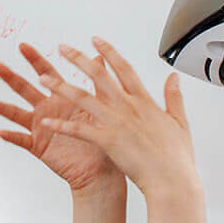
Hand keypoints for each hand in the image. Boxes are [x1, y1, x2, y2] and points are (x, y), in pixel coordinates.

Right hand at [0, 43, 119, 193]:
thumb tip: (98, 56)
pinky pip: (21, 141)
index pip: (46, 74)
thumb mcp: (102, 105)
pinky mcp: (38, 146)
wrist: (102, 168)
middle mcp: (48, 110)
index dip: (34, 60)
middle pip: (25, 90)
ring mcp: (41, 128)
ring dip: (1, 107)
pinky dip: (11, 137)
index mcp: (62, 98)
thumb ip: (97, 81)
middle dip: (10, 77)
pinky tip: (1, 132)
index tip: (24, 46)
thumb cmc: (102, 137)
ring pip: (17, 114)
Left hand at [36, 37, 199, 197]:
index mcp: (145, 103)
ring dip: (61, 87)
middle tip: (62, 48)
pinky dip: (61, 126)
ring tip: (43, 78)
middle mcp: (129, 108)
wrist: (173, 181)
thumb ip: (174, 97)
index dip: (109, 53)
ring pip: (83, 98)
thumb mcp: (180, 122)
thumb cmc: (177, 158)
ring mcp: (117, 123)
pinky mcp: (108, 141)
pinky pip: (79, 130)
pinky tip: (46, 122)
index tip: (96, 40)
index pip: (124, 69)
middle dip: (79, 59)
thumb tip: (174, 78)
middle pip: (100, 76)